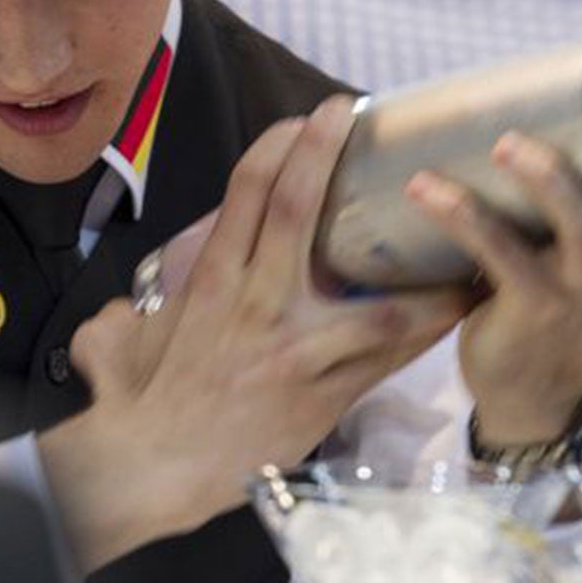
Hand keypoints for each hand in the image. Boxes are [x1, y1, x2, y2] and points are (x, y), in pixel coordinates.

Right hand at [37, 97, 470, 573]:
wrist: (157, 470)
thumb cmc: (138, 403)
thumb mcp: (119, 338)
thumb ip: (134, 308)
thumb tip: (127, 301)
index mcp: (210, 283)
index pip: (244, 195)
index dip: (278, 147)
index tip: (304, 119)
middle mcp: (257, 305)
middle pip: (296, 213)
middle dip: (325, 154)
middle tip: (358, 112)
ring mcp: (299, 352)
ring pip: (375, 297)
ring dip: (419, 260)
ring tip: (457, 219)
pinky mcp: (329, 394)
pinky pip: (391, 355)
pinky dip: (427, 326)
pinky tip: (462, 300)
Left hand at [406, 99, 581, 448]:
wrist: (527, 384)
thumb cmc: (543, 290)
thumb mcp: (569, 241)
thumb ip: (557, 187)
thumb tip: (498, 102)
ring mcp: (579, 286)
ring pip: (580, 227)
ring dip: (545, 180)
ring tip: (502, 144)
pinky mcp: (532, 307)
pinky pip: (500, 256)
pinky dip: (460, 217)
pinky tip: (422, 190)